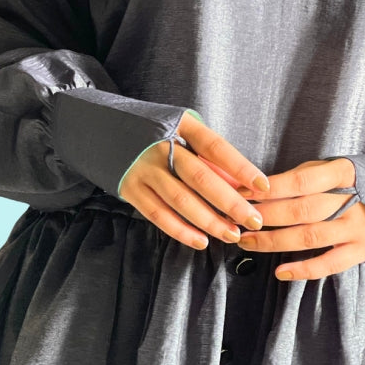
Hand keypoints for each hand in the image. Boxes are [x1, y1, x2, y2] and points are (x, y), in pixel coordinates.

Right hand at [118, 112, 268, 249]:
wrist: (100, 126)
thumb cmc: (156, 130)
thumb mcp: (183, 131)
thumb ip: (208, 156)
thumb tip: (239, 185)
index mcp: (180, 124)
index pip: (215, 147)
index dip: (241, 167)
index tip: (263, 187)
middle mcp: (160, 145)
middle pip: (200, 177)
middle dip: (230, 202)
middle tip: (253, 220)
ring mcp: (143, 168)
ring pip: (181, 200)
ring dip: (209, 221)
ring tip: (232, 234)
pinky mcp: (129, 188)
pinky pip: (158, 214)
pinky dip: (180, 230)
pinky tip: (200, 241)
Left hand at [238, 158, 364, 280]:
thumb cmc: (360, 181)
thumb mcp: (336, 168)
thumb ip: (304, 176)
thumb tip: (262, 186)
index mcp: (343, 172)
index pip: (300, 182)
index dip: (269, 189)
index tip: (242, 193)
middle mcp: (351, 200)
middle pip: (300, 211)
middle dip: (265, 217)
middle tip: (237, 221)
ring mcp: (357, 227)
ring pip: (309, 238)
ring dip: (274, 242)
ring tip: (247, 242)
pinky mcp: (362, 250)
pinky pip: (329, 264)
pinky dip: (303, 270)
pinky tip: (280, 271)